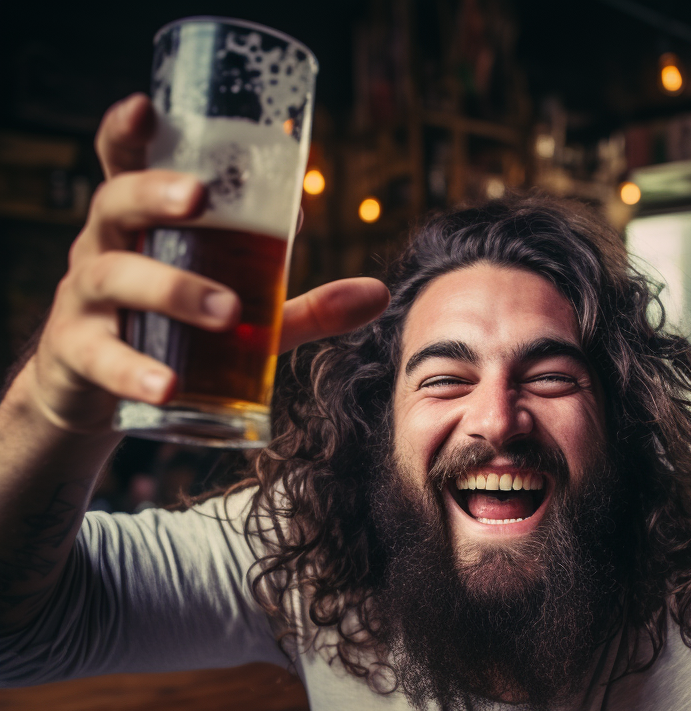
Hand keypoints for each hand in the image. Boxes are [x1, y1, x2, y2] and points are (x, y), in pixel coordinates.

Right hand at [27, 94, 388, 434]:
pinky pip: (102, 358)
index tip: (146, 107)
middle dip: (153, 194)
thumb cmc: (175, 333)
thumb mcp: (242, 313)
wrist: (100, 392)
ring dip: (172, 289)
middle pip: (115, 204)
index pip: (125, 164)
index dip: (128, 132)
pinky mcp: (80, 357)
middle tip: (198, 199)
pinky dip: (134, 372)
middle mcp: (106, 250)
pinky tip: (167, 387)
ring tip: (225, 312)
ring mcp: (86, 303)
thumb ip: (305, 304)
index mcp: (143, 226)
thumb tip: (380, 293)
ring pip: (115, 277)